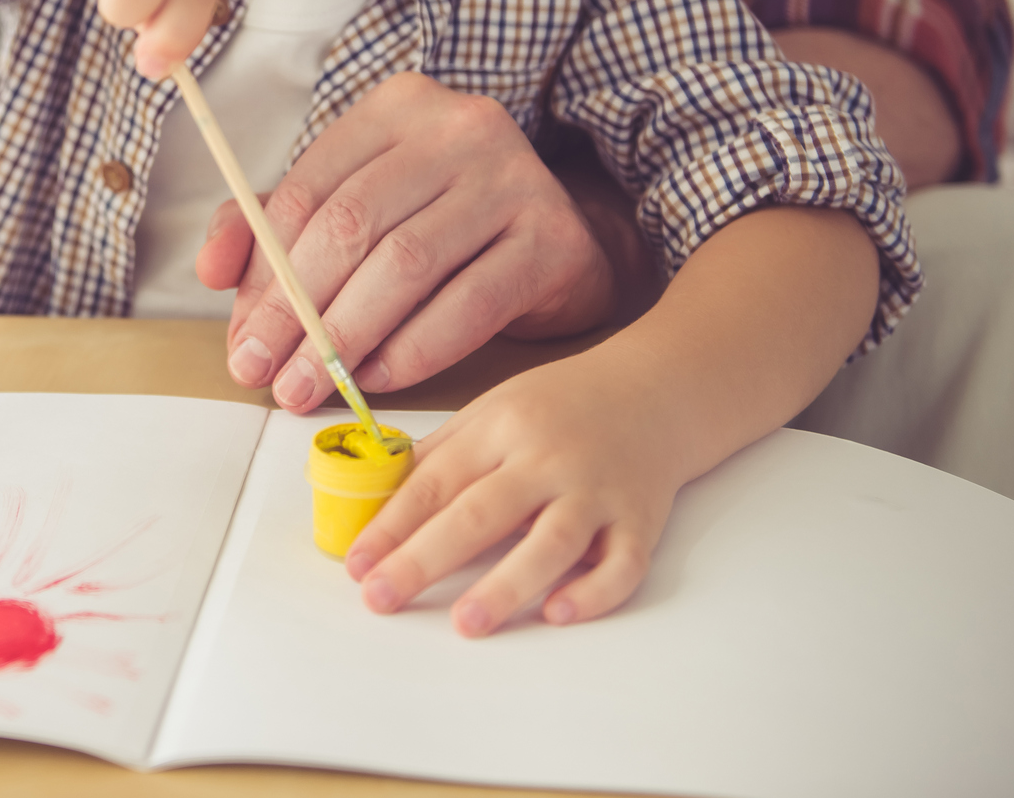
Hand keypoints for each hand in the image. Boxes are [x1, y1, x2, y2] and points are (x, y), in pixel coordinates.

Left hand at [209, 72, 615, 407]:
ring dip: (346, 338)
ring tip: (311, 387)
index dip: (261, 276)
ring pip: (404, 264)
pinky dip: (415, 349)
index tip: (240, 344)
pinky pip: (469, 303)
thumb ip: (273, 231)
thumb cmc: (443, 229)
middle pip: (350, 226)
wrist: (563, 246)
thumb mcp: (355, 212)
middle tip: (266, 376)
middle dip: (296, 313)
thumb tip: (210, 270)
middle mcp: (458, 127)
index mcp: (396, 107)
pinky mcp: (553, 236)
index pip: (306, 193)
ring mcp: (512, 177)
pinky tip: (379, 378)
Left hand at [344, 349, 683, 635]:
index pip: (436, 481)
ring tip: (465, 623)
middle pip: (480, 512)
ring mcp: (597, 490)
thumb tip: (377, 499)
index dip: (392, 524)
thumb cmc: (560, 406)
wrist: (655, 390)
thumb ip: (441, 454)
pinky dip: (594, 592)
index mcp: (501, 427)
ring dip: (506, 584)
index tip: (357, 563)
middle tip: (381, 598)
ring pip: (551, 541)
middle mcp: (548, 458)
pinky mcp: (641, 521)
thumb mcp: (492, 410)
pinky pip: (623, 564)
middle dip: (424, 558)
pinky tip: (558, 613)